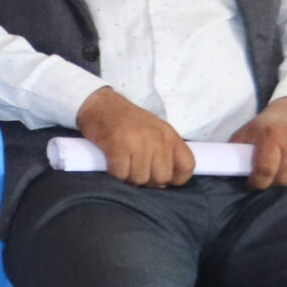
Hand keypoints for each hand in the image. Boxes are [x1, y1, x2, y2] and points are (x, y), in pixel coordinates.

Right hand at [76, 86, 193, 186]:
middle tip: (137, 172)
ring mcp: (137, 142)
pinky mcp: (116, 146)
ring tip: (123, 166)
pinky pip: (121, 173)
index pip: (187, 166)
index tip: (161, 177)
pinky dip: (115, 174)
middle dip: (148, 180)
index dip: (176, 178)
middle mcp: (156, 138)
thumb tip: (164, 182)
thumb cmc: (126, 121)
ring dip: (129, 178)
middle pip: (162, 177)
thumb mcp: (154, 131)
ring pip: (140, 178)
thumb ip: (164, 152)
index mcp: (169, 135)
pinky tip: (112, 164)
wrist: (99, 104)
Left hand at [233, 96, 286, 189]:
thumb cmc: (272, 124)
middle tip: (272, 177)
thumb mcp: (250, 130)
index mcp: (272, 134)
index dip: (259, 182)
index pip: (266, 169)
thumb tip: (224, 173)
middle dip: (276, 183)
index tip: (255, 183)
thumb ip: (237, 150)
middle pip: (286, 179)